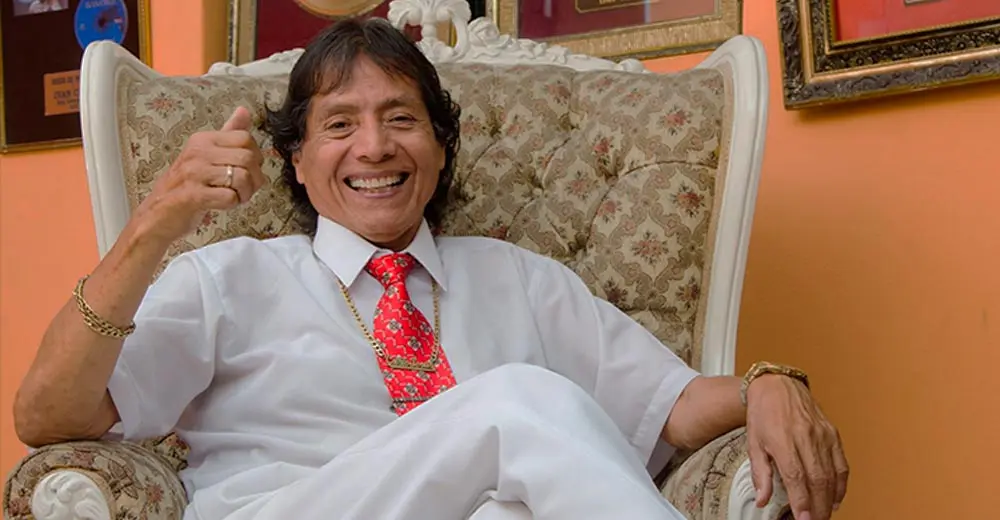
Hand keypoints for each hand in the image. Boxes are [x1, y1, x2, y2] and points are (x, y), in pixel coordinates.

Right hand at [133, 106, 265, 245]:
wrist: (156, 215)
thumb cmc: (185, 187)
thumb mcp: (205, 155)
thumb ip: (227, 134)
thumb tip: (244, 111)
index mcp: (203, 140)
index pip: (245, 138)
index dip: (255, 158)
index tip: (247, 171)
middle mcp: (197, 152)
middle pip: (248, 158)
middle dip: (254, 179)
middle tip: (243, 189)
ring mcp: (193, 173)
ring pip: (241, 178)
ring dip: (244, 194)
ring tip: (233, 198)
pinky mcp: (192, 196)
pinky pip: (229, 197)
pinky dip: (232, 204)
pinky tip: (222, 204)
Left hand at [746, 375, 848, 519]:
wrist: (777, 385)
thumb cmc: (763, 412)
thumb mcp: (753, 443)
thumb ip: (760, 473)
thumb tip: (762, 499)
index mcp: (783, 440)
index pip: (796, 477)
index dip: (801, 501)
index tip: (802, 518)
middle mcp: (805, 437)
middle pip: (817, 479)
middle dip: (818, 506)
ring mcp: (822, 435)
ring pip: (832, 474)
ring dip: (829, 499)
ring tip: (823, 514)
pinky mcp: (833, 433)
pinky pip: (841, 463)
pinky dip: (841, 484)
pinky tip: (835, 497)